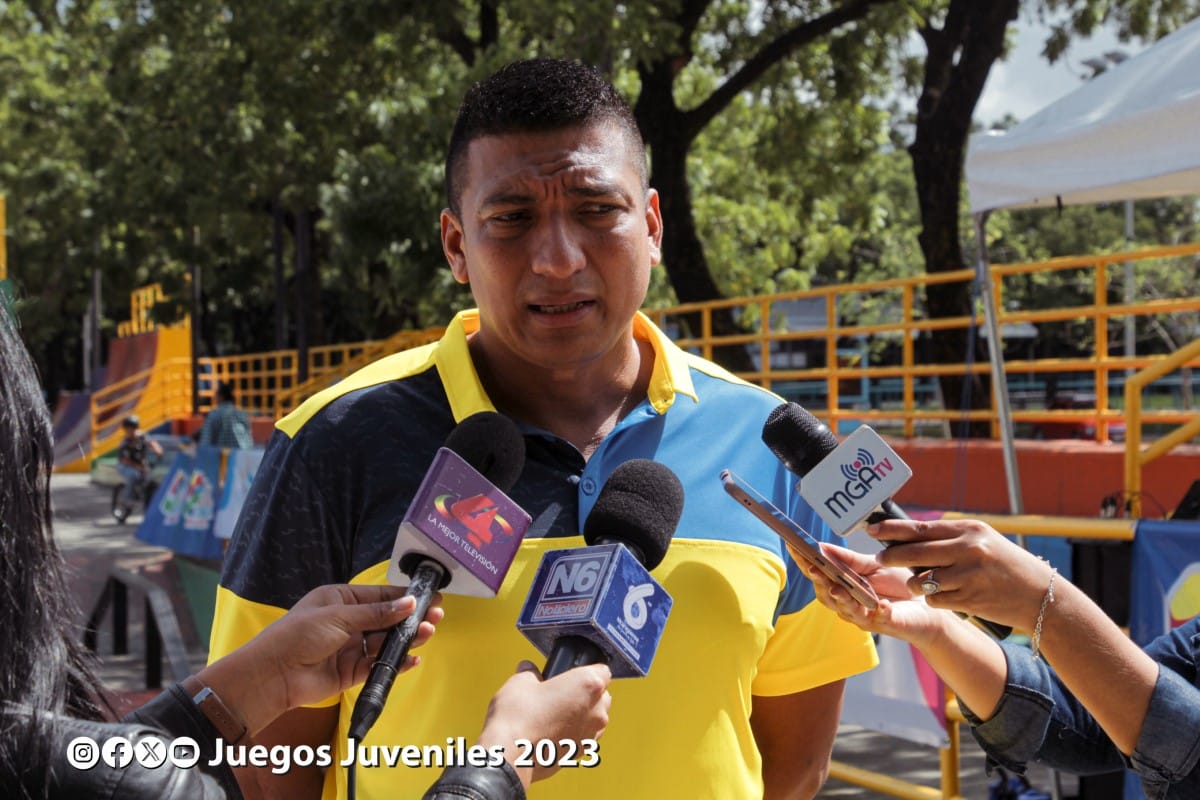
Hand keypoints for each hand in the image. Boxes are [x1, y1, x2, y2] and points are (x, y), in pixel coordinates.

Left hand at [199, 584, 442, 733]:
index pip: (378, 596)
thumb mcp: (338, 616)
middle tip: (436, 615)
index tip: (429, 596)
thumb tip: (408, 604)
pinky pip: (378, 665)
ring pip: (385, 642)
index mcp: (340, 600)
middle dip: (410, 618)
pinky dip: (395, 662)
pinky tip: (412, 658)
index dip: (404, 597)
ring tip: (427, 633)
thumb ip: (376, 613)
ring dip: (406, 638)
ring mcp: (350, 647)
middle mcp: (347, 622)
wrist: (274, 675)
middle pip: (386, 619)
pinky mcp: (351, 672)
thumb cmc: (299, 635)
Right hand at [477, 661, 611, 786]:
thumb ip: (530, 671)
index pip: (603, 670)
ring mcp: (591, 735)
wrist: (510, 755)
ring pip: (595, 719)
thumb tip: (529, 669)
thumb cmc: (519, 716)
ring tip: (555, 714)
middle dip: (587, 693)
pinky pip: (584, 738)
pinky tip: (552, 732)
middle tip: (561, 692)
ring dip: (582, 715)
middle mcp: (597, 711)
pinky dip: (574, 734)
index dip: (586, 669)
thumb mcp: (521, 681)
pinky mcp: (581, 754)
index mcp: (589, 685)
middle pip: (602, 696)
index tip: (571, 673)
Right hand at [797, 543, 948, 644]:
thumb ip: (849, 560)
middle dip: (819, 582)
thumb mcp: (873, 566)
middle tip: (814, 568)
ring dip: (842, 600)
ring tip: (839, 588)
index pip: (818, 575)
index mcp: (842, 588)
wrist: (928, 606)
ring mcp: (866, 617)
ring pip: (848, 610)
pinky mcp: (887, 624)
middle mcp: (848, 605)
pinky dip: (879, 612)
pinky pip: (880, 619)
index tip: (793, 546)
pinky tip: (882, 605)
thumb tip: (821, 546)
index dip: (805, 562)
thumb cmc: (898, 585)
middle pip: (827, 595)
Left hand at [868, 518, 1054, 630]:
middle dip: (892, 557)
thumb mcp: (982, 541)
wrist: (1040, 596)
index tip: (871, 530)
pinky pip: (935, 599)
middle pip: (914, 553)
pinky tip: (944, 596)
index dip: (892, 530)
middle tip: (880, 559)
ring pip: (921, 580)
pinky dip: (933, 599)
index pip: (920, 528)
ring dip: (914, 584)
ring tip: (919, 583)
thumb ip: (950, 537)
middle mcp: (967, 550)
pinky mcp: (969, 599)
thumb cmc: (1005, 565)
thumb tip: (909, 533)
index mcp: (968, 530)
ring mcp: (968, 576)